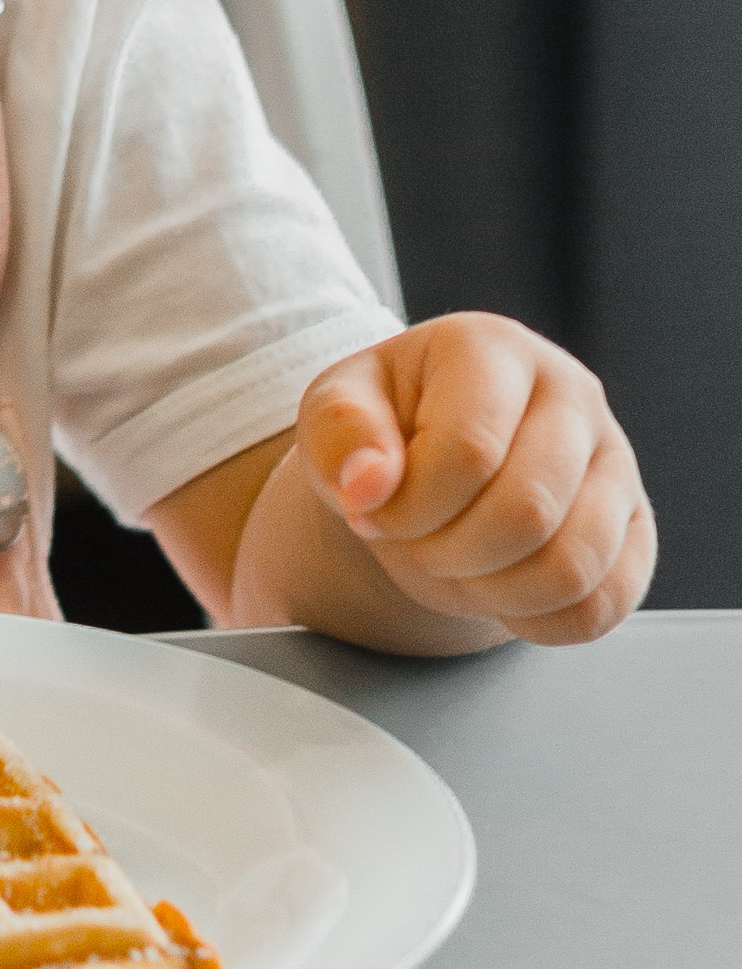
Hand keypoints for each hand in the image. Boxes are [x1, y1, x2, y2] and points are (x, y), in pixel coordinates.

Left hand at [298, 314, 653, 644]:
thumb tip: (366, 483)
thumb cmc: (384, 431)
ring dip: (493, 592)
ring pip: (574, 566)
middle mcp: (572, 392)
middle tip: (416, 542)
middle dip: (450, 552)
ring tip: (456, 562)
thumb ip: (339, 434)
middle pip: (529, 511)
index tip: (372, 512)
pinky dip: (537, 620)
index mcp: (493, 348)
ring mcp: (615, 460)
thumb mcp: (334, 415)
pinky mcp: (635, 527)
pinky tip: (498, 588)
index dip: (409, 508)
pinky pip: (602, 605)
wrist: (432, 467)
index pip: (469, 451)